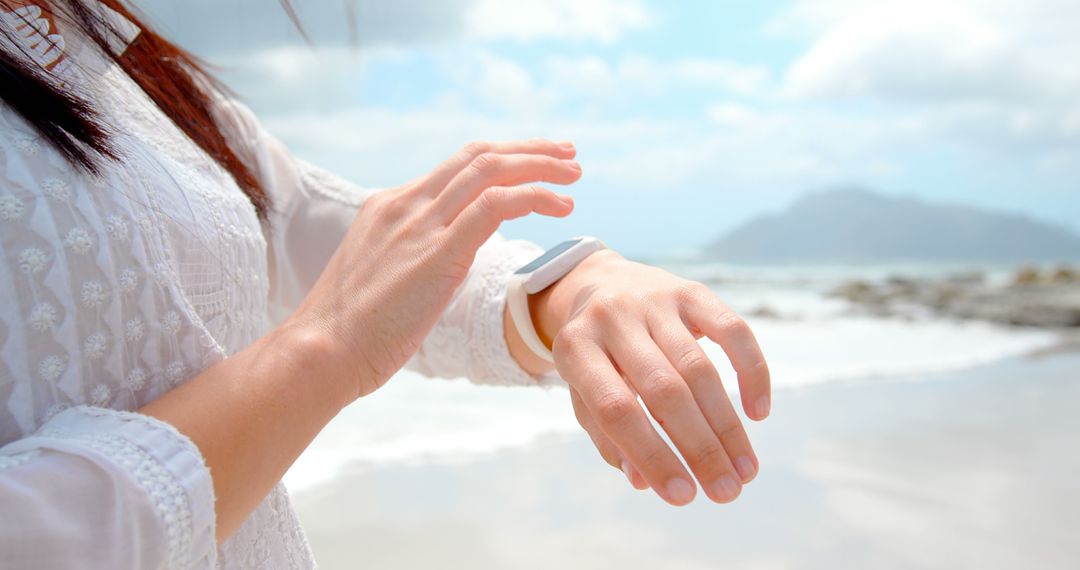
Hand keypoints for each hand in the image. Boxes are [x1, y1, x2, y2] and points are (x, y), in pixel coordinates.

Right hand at [292, 139, 581, 400]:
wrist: (320, 351)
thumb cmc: (351, 331)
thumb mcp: (383, 278)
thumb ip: (416, 259)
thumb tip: (447, 264)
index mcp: (390, 207)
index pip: (456, 167)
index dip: (503, 159)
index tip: (536, 163)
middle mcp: (406, 205)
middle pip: (478, 155)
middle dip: (529, 149)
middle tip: (568, 153)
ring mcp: (420, 224)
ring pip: (491, 169)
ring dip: (540, 165)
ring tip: (574, 174)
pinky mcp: (437, 252)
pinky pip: (496, 205)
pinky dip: (534, 196)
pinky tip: (561, 205)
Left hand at [535, 250, 770, 505]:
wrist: (599, 284)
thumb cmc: (594, 357)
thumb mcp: (584, 394)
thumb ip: (609, 437)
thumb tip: (644, 483)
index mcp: (575, 348)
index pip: (615, 409)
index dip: (651, 455)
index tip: (682, 497)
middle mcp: (613, 317)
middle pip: (664, 390)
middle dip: (699, 448)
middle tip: (726, 492)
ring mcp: (654, 299)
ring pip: (700, 368)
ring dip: (727, 426)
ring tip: (745, 471)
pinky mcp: (691, 290)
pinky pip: (733, 330)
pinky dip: (751, 372)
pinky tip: (758, 414)